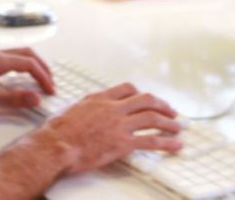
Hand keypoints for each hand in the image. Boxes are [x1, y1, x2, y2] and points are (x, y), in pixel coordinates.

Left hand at [0, 48, 55, 112]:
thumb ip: (13, 99)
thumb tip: (36, 98)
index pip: (29, 64)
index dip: (43, 77)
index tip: (50, 91)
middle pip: (27, 53)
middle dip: (42, 67)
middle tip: (50, 83)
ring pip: (18, 54)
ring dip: (32, 65)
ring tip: (40, 80)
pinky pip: (9, 59)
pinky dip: (21, 66)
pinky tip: (20, 79)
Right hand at [39, 83, 181, 173]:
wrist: (56, 146)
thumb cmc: (57, 132)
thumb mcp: (70, 110)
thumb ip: (85, 108)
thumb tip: (86, 111)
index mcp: (98, 99)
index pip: (126, 89)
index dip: (141, 94)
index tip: (147, 99)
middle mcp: (112, 108)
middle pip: (145, 100)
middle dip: (162, 105)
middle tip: (170, 111)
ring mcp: (119, 125)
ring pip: (152, 118)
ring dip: (169, 123)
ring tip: (178, 127)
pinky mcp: (123, 143)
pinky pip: (151, 140)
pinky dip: (167, 143)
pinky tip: (175, 145)